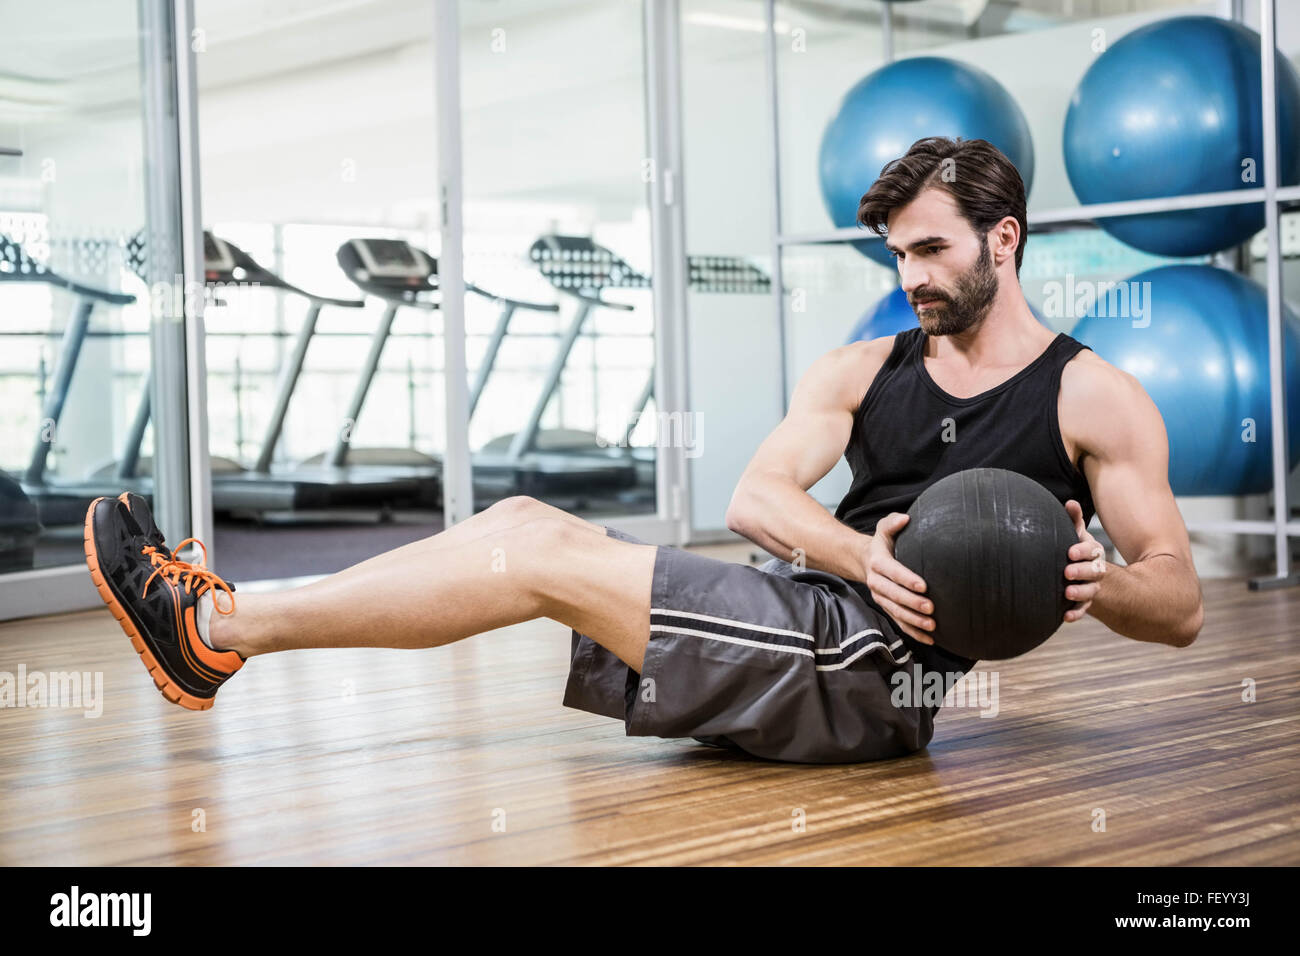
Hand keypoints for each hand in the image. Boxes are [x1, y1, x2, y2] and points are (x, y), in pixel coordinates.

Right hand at [865, 512, 934, 644]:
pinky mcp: (887, 607)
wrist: (864, 561)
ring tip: (932, 625)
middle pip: (894, 595)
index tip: (924, 585)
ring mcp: (881, 597)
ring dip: (913, 621)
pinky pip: (898, 622)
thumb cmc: (881, 543)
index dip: (907, 579)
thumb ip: (893, 522)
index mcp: (878, 562)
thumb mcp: (883, 528)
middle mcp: (877, 582)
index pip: (892, 571)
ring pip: (896, 612)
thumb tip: (906, 518)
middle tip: (931, 608)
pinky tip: (929, 639)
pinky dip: (913, 632)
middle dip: (912, 603)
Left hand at [1063, 499, 1104, 622]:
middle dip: (1081, 571)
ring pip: (1089, 591)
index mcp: (1094, 553)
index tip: (1070, 552)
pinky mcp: (1085, 602)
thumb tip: (1070, 502)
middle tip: (1067, 572)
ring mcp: (1092, 587)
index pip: (1092, 550)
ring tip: (1067, 593)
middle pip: (1093, 571)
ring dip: (1079, 593)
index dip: (1082, 551)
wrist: (1086, 574)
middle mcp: (1096, 570)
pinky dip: (1075, 614)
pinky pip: (1082, 609)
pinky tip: (1065, 617)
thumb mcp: (1077, 536)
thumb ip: (1073, 520)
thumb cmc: (1077, 550)